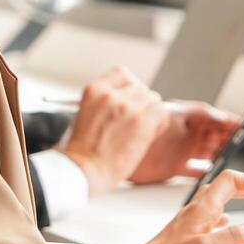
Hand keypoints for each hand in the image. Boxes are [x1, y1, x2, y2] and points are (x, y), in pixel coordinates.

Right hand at [57, 68, 167, 195]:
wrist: (83, 170)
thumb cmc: (81, 151)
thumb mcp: (85, 114)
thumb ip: (105, 103)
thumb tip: (124, 102)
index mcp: (94, 90)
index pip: (122, 73)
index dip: (130, 86)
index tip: (130, 98)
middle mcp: (111, 94)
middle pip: (140, 88)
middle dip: (141, 104)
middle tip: (136, 122)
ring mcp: (127, 106)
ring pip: (153, 99)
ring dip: (151, 114)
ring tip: (141, 131)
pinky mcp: (142, 121)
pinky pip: (161, 114)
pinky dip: (159, 124)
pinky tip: (147, 136)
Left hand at [126, 170, 243, 243]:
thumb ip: (233, 237)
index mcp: (203, 208)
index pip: (231, 180)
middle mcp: (197, 210)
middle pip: (225, 186)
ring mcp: (191, 221)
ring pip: (218, 199)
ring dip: (237, 195)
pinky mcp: (187, 233)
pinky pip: (210, 216)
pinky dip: (225, 214)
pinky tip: (227, 223)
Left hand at [128, 101, 239, 185]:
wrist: (109, 153)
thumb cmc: (133, 127)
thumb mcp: (167, 114)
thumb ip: (191, 113)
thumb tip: (217, 114)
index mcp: (180, 117)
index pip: (210, 116)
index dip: (226, 119)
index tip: (242, 124)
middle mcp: (181, 134)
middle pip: (212, 134)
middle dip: (227, 136)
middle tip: (239, 140)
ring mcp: (178, 151)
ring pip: (207, 151)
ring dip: (220, 152)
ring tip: (230, 154)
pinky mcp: (173, 168)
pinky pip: (195, 170)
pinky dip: (205, 171)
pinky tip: (214, 173)